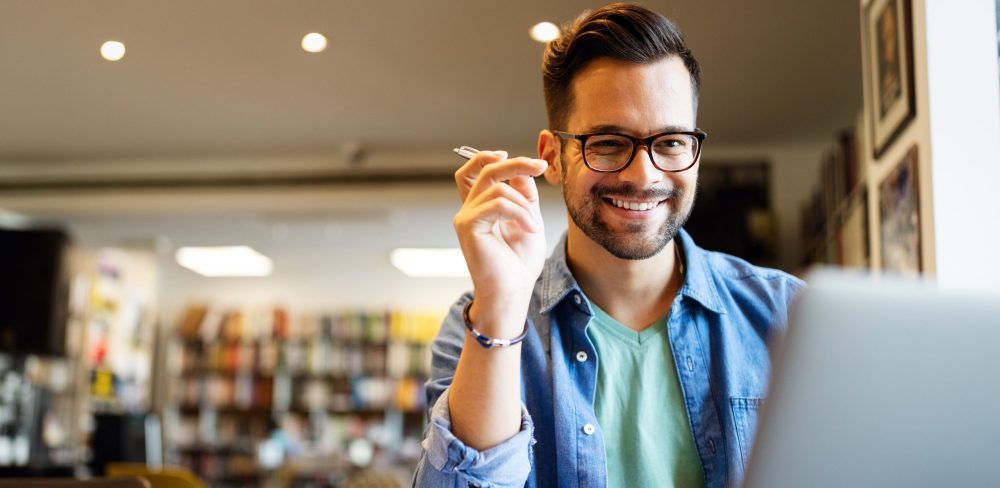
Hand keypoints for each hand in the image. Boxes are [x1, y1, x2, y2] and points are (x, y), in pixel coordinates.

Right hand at [453, 151, 548, 332]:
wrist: (512, 293)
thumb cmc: (519, 265)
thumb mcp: (529, 221)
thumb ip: (525, 196)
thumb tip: (522, 173)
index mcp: (480, 208)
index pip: (474, 172)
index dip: (492, 158)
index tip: (524, 162)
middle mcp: (469, 210)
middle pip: (484, 170)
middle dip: (515, 163)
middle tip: (539, 166)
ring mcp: (465, 218)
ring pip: (497, 188)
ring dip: (524, 205)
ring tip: (534, 227)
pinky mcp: (468, 226)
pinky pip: (497, 204)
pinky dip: (520, 213)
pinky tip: (531, 229)